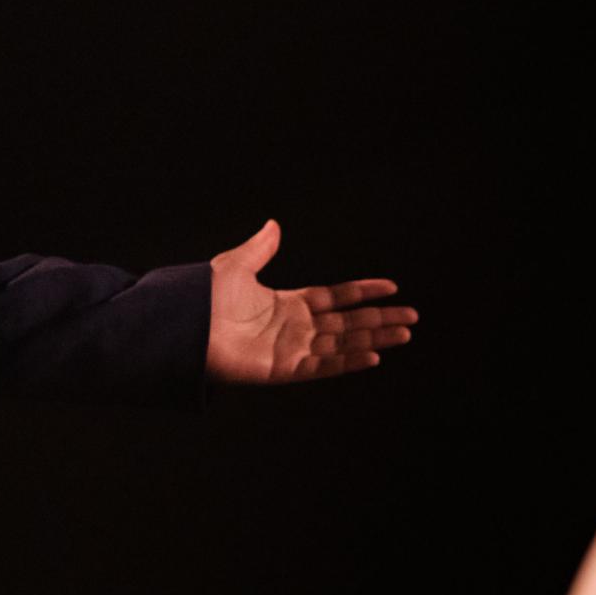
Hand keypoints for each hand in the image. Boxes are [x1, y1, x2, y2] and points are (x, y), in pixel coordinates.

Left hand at [205, 219, 414, 381]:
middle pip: (347, 322)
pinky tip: (373, 355)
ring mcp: (291, 349)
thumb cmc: (203, 299)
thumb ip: (260, 248)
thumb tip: (274, 224)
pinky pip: (322, 365)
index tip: (392, 287)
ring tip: (404, 334)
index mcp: (288, 304)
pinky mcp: (282, 369)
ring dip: (374, 339)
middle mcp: (295, 328)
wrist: (182, 326)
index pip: (335, 297)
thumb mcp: (236, 266)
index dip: (363, 292)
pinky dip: (347, 361)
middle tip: (413, 317)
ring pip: (342, 344)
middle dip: (380, 319)